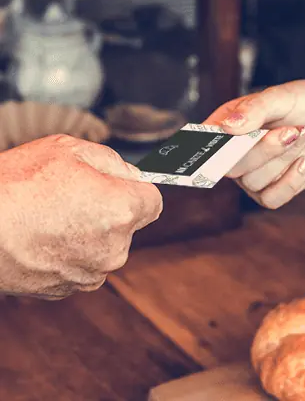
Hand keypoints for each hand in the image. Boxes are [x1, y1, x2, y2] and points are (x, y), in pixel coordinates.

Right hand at [0, 135, 161, 299]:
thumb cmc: (16, 186)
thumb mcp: (69, 150)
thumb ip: (113, 161)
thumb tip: (133, 176)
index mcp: (122, 210)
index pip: (154, 200)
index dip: (137, 189)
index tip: (122, 186)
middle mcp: (115, 247)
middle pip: (130, 223)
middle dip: (111, 208)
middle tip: (75, 195)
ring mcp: (92, 272)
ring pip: (106, 245)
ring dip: (91, 232)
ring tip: (54, 215)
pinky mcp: (70, 288)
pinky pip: (84, 263)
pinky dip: (73, 251)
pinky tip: (45, 236)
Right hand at [204, 79, 304, 208]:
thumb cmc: (303, 101)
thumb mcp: (282, 96)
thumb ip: (255, 109)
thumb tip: (228, 126)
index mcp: (225, 125)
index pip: (203, 142)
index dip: (204, 148)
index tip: (221, 146)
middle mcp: (232, 153)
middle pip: (229, 168)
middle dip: (262, 150)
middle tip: (288, 130)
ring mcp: (251, 174)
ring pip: (253, 182)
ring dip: (281, 158)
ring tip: (301, 135)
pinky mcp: (271, 190)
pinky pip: (271, 199)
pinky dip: (291, 181)